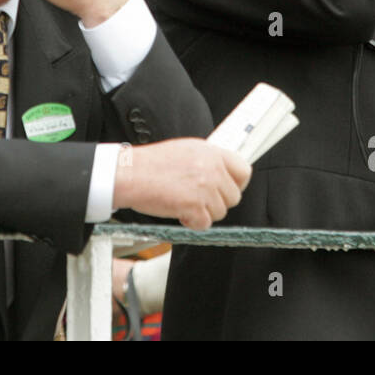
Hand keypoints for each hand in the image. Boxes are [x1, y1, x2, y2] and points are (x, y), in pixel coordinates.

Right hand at [112, 138, 251, 229]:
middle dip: (217, 202)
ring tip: (183, 202)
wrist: (130, 174)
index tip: (227, 190)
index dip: (236, 184)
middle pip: (234, 196)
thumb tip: (222, 175)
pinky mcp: (195, 205)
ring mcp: (205, 187)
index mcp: (211, 152)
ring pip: (220, 212)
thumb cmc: (151, 164)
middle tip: (198, 199)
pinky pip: (205, 224)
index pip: (243, 171)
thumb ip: (207, 161)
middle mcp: (212, 168)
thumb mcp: (185, 151)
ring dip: (203, 213)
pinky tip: (178, 211)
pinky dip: (192, 222)